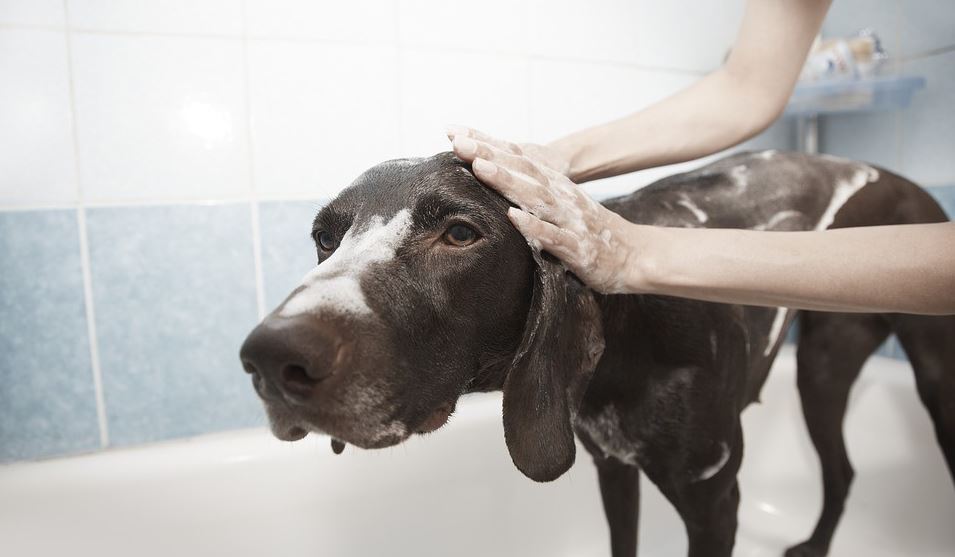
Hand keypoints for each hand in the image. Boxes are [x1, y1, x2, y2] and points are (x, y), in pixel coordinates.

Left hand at [447, 127, 642, 293]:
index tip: (455, 133)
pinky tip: (514, 218)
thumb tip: (495, 182)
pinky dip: (534, 227)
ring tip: (481, 168)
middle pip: (522, 171)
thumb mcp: (560, 206)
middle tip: (459, 143)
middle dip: (490, 155)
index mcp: (554, 186)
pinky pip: (553, 236)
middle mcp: (561, 197)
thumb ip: (532, 194)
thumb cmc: (589, 232)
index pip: (517, 159)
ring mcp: (569, 220)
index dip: (487, 144)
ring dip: (508, 181)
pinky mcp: (578, 247)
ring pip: (536, 197)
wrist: (634, 255)